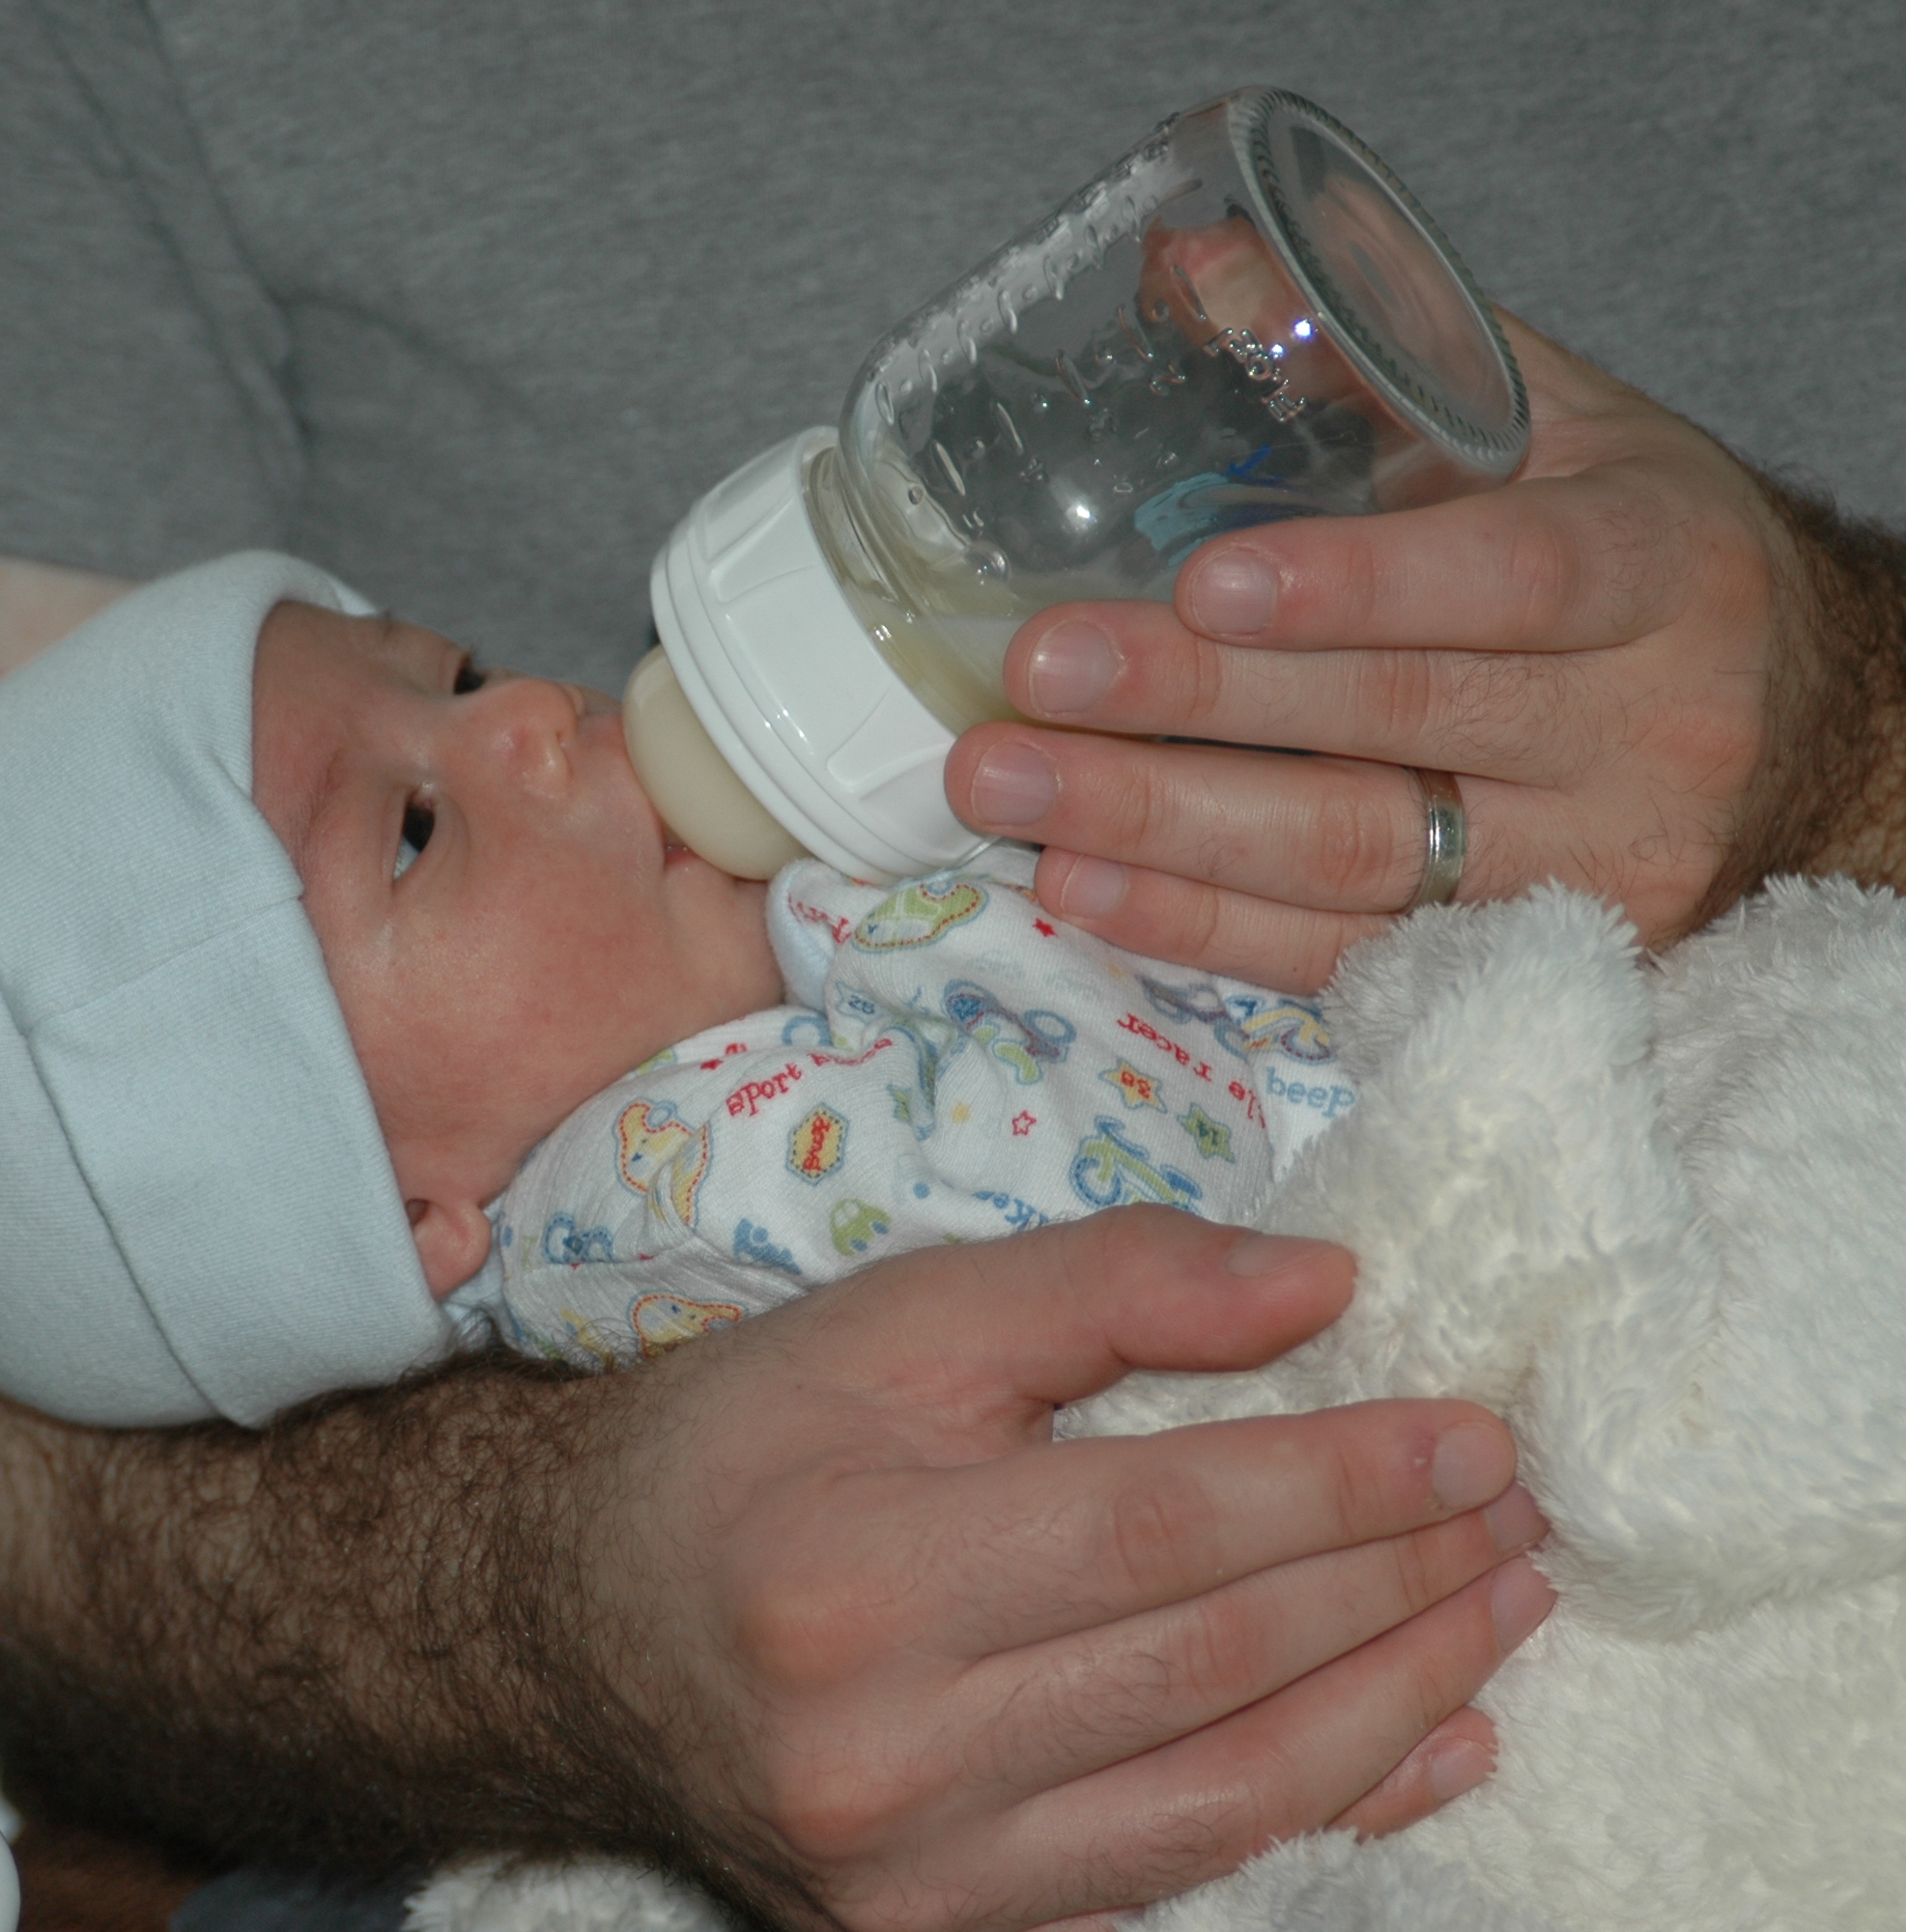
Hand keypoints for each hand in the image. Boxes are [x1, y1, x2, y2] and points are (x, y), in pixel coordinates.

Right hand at [582, 1209, 1550, 1931]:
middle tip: (1515, 1517)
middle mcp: (883, 1754)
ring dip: (1400, 1706)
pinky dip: (1327, 1819)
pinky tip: (1425, 1753)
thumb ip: (1101, 1283)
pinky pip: (1178, 1884)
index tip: (1474, 1440)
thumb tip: (1320, 1286)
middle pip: (1215, 1668)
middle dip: (1399, 1586)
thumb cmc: (739, 1449)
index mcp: (856, 1574)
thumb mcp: (889, 1320)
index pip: (1166, 1529)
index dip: (1342, 1484)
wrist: (568, 1626)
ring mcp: (914, 1877)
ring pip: (1226, 1799)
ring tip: (1502, 1615)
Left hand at [941, 314, 1816, 991]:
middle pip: (1399, 723)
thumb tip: (1186, 269)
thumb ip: (1380, 349)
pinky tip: (1076, 881)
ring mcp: (1585, 864)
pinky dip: (1196, 925)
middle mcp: (1641, 727)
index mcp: (1657, 564)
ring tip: (1007, 787)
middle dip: (1198, 703)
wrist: (1798, 731)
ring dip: (1160, 827)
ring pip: (1354, 859)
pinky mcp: (1518, 961)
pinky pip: (1339, 957)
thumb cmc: (1630, 549)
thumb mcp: (1553, 422)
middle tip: (1035, 674)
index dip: (1357, 586)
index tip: (1205, 579)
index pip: (1513, 578)